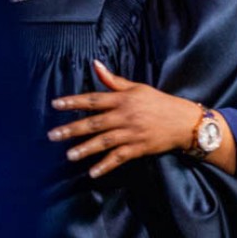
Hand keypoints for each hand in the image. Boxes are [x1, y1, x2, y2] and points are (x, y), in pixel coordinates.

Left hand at [47, 60, 200, 177]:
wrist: (183, 121)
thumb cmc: (158, 101)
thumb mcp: (137, 87)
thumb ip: (113, 80)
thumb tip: (95, 64)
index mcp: (123, 99)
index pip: (93, 99)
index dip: (74, 101)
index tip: (56, 104)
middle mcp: (125, 116)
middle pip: (94, 123)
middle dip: (72, 129)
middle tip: (53, 135)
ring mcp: (131, 133)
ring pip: (104, 141)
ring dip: (85, 149)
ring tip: (69, 155)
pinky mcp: (139, 148)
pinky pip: (119, 158)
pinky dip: (106, 165)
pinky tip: (92, 172)